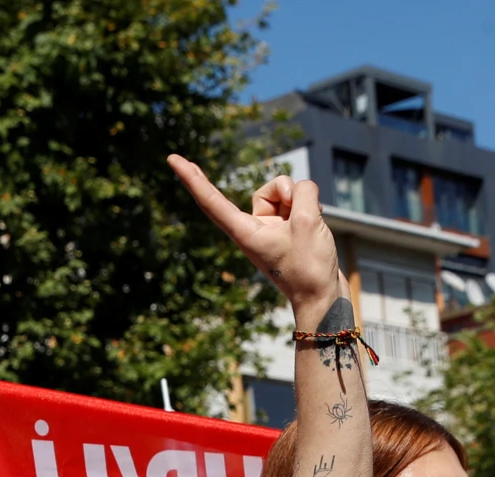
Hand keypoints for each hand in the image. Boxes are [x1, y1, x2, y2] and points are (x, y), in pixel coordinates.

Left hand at [168, 155, 343, 325]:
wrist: (323, 299)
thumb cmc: (309, 267)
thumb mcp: (308, 221)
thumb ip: (302, 193)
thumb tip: (302, 190)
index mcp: (245, 232)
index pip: (211, 200)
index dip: (191, 178)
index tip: (171, 159)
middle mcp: (253, 228)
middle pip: (266, 191)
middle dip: (284, 189)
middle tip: (298, 203)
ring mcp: (271, 229)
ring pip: (286, 194)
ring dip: (302, 199)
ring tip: (313, 221)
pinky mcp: (287, 230)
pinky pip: (297, 204)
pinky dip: (309, 206)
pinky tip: (318, 222)